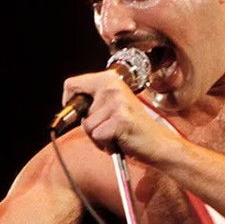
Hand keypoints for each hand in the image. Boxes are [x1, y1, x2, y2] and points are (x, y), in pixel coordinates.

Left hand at [62, 70, 180, 164]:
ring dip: (98, 136)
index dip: (68, 100)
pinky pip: (97, 136)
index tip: (78, 111)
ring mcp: (117, 103)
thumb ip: (92, 101)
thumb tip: (66, 107)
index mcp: (110, 79)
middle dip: (89, 124)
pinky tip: (120, 140)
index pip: (71, 83)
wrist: (158, 143)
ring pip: (87, 126)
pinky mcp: (120, 120)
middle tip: (109, 127)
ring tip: (116, 134)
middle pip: (78, 110)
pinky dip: (105, 144)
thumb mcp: (113, 105)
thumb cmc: (133, 127)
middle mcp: (113, 87)